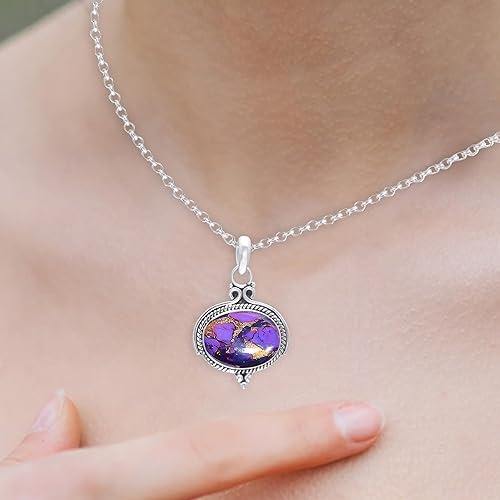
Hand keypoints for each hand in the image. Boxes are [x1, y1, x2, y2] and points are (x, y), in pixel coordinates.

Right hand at [0, 391, 383, 498]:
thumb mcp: (7, 491)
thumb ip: (36, 458)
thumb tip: (62, 407)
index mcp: (96, 492)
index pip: (212, 453)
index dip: (291, 436)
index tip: (360, 419)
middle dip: (301, 471)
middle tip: (354, 437)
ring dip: (278, 496)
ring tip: (314, 467)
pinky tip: (246, 493)